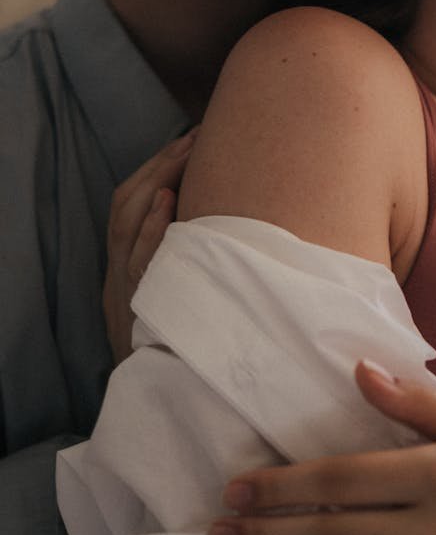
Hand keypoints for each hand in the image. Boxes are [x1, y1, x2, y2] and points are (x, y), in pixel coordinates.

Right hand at [103, 129, 196, 363]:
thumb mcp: (173, 298)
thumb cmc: (176, 343)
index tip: (191, 140)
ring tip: (183, 155)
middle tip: (193, 137)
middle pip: (124, 206)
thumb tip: (218, 222)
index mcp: (126, 267)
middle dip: (157, 167)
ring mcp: (127, 291)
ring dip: (154, 186)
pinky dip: (152, 232)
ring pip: (126, 228)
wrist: (159, 397)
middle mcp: (119, 273)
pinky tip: (167, 205)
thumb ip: (184, 260)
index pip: (127, 205)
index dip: (154, 169)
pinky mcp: (140, 310)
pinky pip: (140, 266)